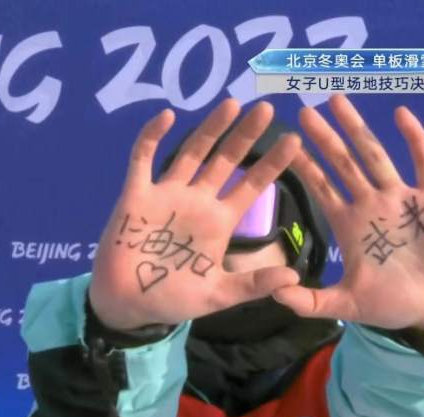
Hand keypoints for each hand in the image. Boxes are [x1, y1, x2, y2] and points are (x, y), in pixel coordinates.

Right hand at [89, 99, 301, 330]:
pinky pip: (143, 159)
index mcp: (219, 221)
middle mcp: (197, 200)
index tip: (295, 142)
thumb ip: (253, 285)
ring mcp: (166, 194)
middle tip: (267, 108)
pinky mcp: (136, 195)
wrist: (128, 306)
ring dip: (210, 129)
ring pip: (191, 152)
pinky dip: (152, 137)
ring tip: (231, 104)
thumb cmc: (173, 299)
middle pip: (226, 160)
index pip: (252, 186)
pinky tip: (166, 116)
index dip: (272, 164)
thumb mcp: (218, 295)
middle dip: (245, 135)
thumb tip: (293, 276)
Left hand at [273, 95, 423, 331]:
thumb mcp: (347, 304)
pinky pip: (423, 162)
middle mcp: (371, 204)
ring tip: (338, 101)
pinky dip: (414, 138)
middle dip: (324, 138)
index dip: (304, 165)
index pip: (321, 187)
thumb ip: (311, 301)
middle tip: (305, 111)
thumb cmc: (392, 305)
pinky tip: (401, 114)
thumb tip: (274, 293)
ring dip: (358, 129)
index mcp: (349, 224)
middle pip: (343, 163)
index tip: (283, 142)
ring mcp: (401, 197)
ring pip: (375, 154)